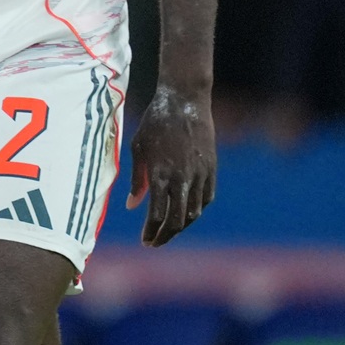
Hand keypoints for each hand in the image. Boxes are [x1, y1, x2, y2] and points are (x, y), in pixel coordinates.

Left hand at [126, 81, 215, 246]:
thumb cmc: (154, 123)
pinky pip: (206, 197)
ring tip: (168, 229)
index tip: (145, 240)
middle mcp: (182, 177)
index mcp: (160, 174)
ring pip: (194, 211)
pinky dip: (197, 209)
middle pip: (178, 220)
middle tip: (155, 243)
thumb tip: (132, 206)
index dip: (151, 232)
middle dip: (166, 235)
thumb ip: (137, 180)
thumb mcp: (138, 149)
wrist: (185, 101)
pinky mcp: (212, 168)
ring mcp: (200, 173)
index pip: (157, 215)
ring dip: (182, 225)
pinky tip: (186, 212)